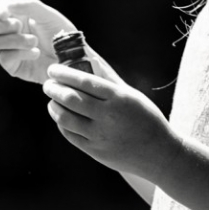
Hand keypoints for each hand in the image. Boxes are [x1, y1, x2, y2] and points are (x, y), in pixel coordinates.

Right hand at [0, 0, 79, 83]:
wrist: (73, 58)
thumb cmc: (62, 33)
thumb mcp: (47, 14)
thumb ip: (27, 5)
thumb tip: (6, 5)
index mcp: (15, 15)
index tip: (4, 13)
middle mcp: (10, 31)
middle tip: (18, 26)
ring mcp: (10, 48)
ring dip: (15, 40)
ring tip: (35, 42)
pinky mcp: (14, 66)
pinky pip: (5, 58)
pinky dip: (20, 54)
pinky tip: (36, 53)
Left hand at [42, 63, 180, 179]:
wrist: (160, 155)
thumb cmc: (146, 118)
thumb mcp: (130, 94)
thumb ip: (107, 76)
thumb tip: (88, 54)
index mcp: (118, 98)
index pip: (83, 81)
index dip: (63, 73)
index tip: (52, 70)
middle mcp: (108, 117)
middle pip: (70, 98)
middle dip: (53, 88)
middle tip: (48, 84)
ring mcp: (100, 136)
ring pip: (65, 118)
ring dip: (53, 106)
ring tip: (53, 100)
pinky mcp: (95, 152)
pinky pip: (70, 134)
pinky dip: (61, 123)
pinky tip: (62, 116)